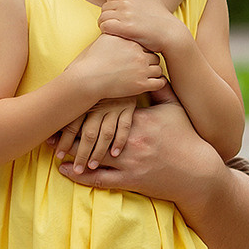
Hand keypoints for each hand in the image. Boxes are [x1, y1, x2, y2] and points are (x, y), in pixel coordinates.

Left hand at [61, 96, 211, 201]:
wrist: (198, 172)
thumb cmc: (187, 138)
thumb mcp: (175, 108)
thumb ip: (160, 88)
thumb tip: (150, 68)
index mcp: (138, 120)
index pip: (103, 112)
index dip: (82, 109)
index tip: (65, 104)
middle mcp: (130, 141)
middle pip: (92, 134)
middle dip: (69, 133)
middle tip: (49, 131)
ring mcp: (128, 163)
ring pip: (92, 157)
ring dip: (71, 154)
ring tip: (53, 150)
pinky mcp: (130, 180)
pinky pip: (100, 179)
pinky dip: (81, 176)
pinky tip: (66, 172)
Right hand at [68, 33, 166, 103]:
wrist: (88, 78)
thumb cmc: (92, 59)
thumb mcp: (104, 39)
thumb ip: (115, 32)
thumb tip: (119, 24)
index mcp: (132, 43)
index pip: (148, 44)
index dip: (144, 51)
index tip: (140, 55)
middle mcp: (139, 55)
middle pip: (155, 57)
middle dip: (150, 61)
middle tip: (144, 66)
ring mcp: (141, 70)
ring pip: (158, 70)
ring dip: (153, 72)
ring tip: (146, 75)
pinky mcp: (141, 85)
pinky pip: (159, 83)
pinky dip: (158, 84)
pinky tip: (150, 83)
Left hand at [99, 0, 177, 51]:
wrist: (171, 33)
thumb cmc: (161, 17)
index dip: (112, 8)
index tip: (116, 17)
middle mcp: (128, 1)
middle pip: (105, 7)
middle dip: (107, 16)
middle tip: (112, 25)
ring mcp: (126, 14)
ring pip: (103, 17)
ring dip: (104, 24)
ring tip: (110, 30)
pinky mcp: (125, 27)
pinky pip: (105, 26)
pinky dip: (105, 30)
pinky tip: (111, 34)